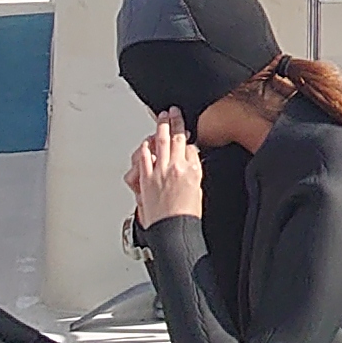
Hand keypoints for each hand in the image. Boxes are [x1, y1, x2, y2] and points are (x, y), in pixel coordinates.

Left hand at [129, 110, 203, 226]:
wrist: (173, 231)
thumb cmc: (185, 217)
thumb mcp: (197, 191)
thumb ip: (192, 173)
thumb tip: (190, 162)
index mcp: (192, 171)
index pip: (189, 146)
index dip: (186, 135)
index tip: (184, 127)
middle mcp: (176, 168)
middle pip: (175, 138)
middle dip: (174, 121)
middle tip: (172, 111)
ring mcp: (159, 172)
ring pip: (159, 142)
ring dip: (160, 128)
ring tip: (160, 119)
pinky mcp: (146, 179)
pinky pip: (144, 157)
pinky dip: (145, 148)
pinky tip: (146, 143)